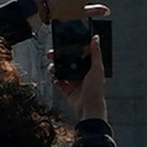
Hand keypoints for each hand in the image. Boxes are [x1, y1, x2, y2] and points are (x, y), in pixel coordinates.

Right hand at [55, 4, 114, 125]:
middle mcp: (80, 72)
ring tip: (51, 66)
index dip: (69, 48)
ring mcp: (72, 81)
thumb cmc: (96, 89)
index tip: (61, 43)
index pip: (77, 54)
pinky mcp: (66, 89)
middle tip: (50, 53)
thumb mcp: (97, 69)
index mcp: (88, 67)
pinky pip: (57, 81)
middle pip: (66, 61)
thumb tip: (96, 38)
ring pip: (60, 70)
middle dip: (58, 56)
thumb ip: (96, 53)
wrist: (88, 108)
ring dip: (54, 67)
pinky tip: (53, 76)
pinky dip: (54, 78)